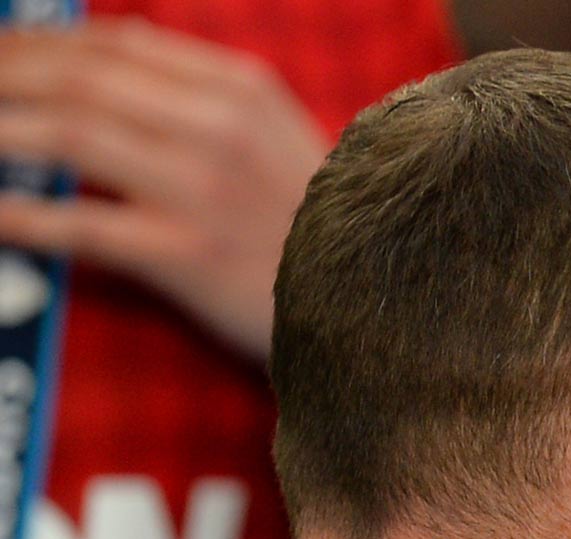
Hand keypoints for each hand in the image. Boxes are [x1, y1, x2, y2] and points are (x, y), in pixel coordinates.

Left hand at [0, 18, 328, 359]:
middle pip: (77, 77)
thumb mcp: (276, 140)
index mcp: (240, 89)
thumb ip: (201, 97)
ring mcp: (202, 190)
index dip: (35, 43)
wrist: (377, 307)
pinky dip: (22, 214)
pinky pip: (81, 223)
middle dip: (0, 74)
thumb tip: (104, 60)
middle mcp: (218, 127)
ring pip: (67, 133)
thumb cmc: (318, 230)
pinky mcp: (187, 254)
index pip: (112, 43)